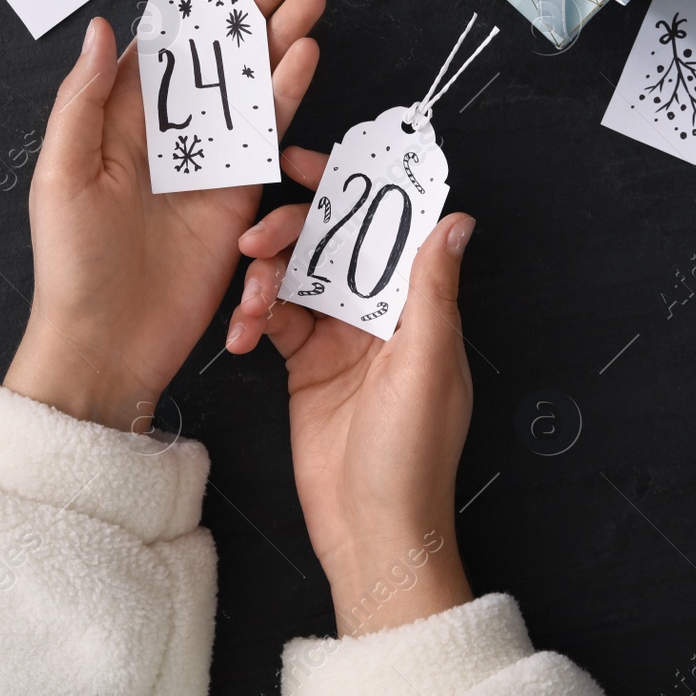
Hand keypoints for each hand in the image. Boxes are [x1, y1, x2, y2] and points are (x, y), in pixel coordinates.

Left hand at [4, 0, 322, 431]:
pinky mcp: (240, 192)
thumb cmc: (73, 262)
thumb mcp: (61, 173)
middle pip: (221, 44)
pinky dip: (288, 90)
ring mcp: (210, 157)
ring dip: (282, 30)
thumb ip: (84, 98)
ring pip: (253, 77)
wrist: (109, 342)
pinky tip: (307, 49)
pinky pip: (269, 131)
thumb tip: (102, 25)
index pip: (170, 29)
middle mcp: (172, 126)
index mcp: (121, 112)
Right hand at [226, 147, 476, 634]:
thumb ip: (431, 289)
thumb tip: (454, 219)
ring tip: (248, 302)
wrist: (371, 532)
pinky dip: (253, 318)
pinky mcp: (304, 365)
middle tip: (257, 241)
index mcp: (419, 306)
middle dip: (293, 232)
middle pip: (334, 243)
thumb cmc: (411, 457)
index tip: (308, 163)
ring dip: (266, 277)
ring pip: (297, 277)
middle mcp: (380, 314)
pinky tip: (241, 333)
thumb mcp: (426, 365)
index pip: (389, 225)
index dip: (355, 187)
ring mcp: (340, 338)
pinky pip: (273, 320)